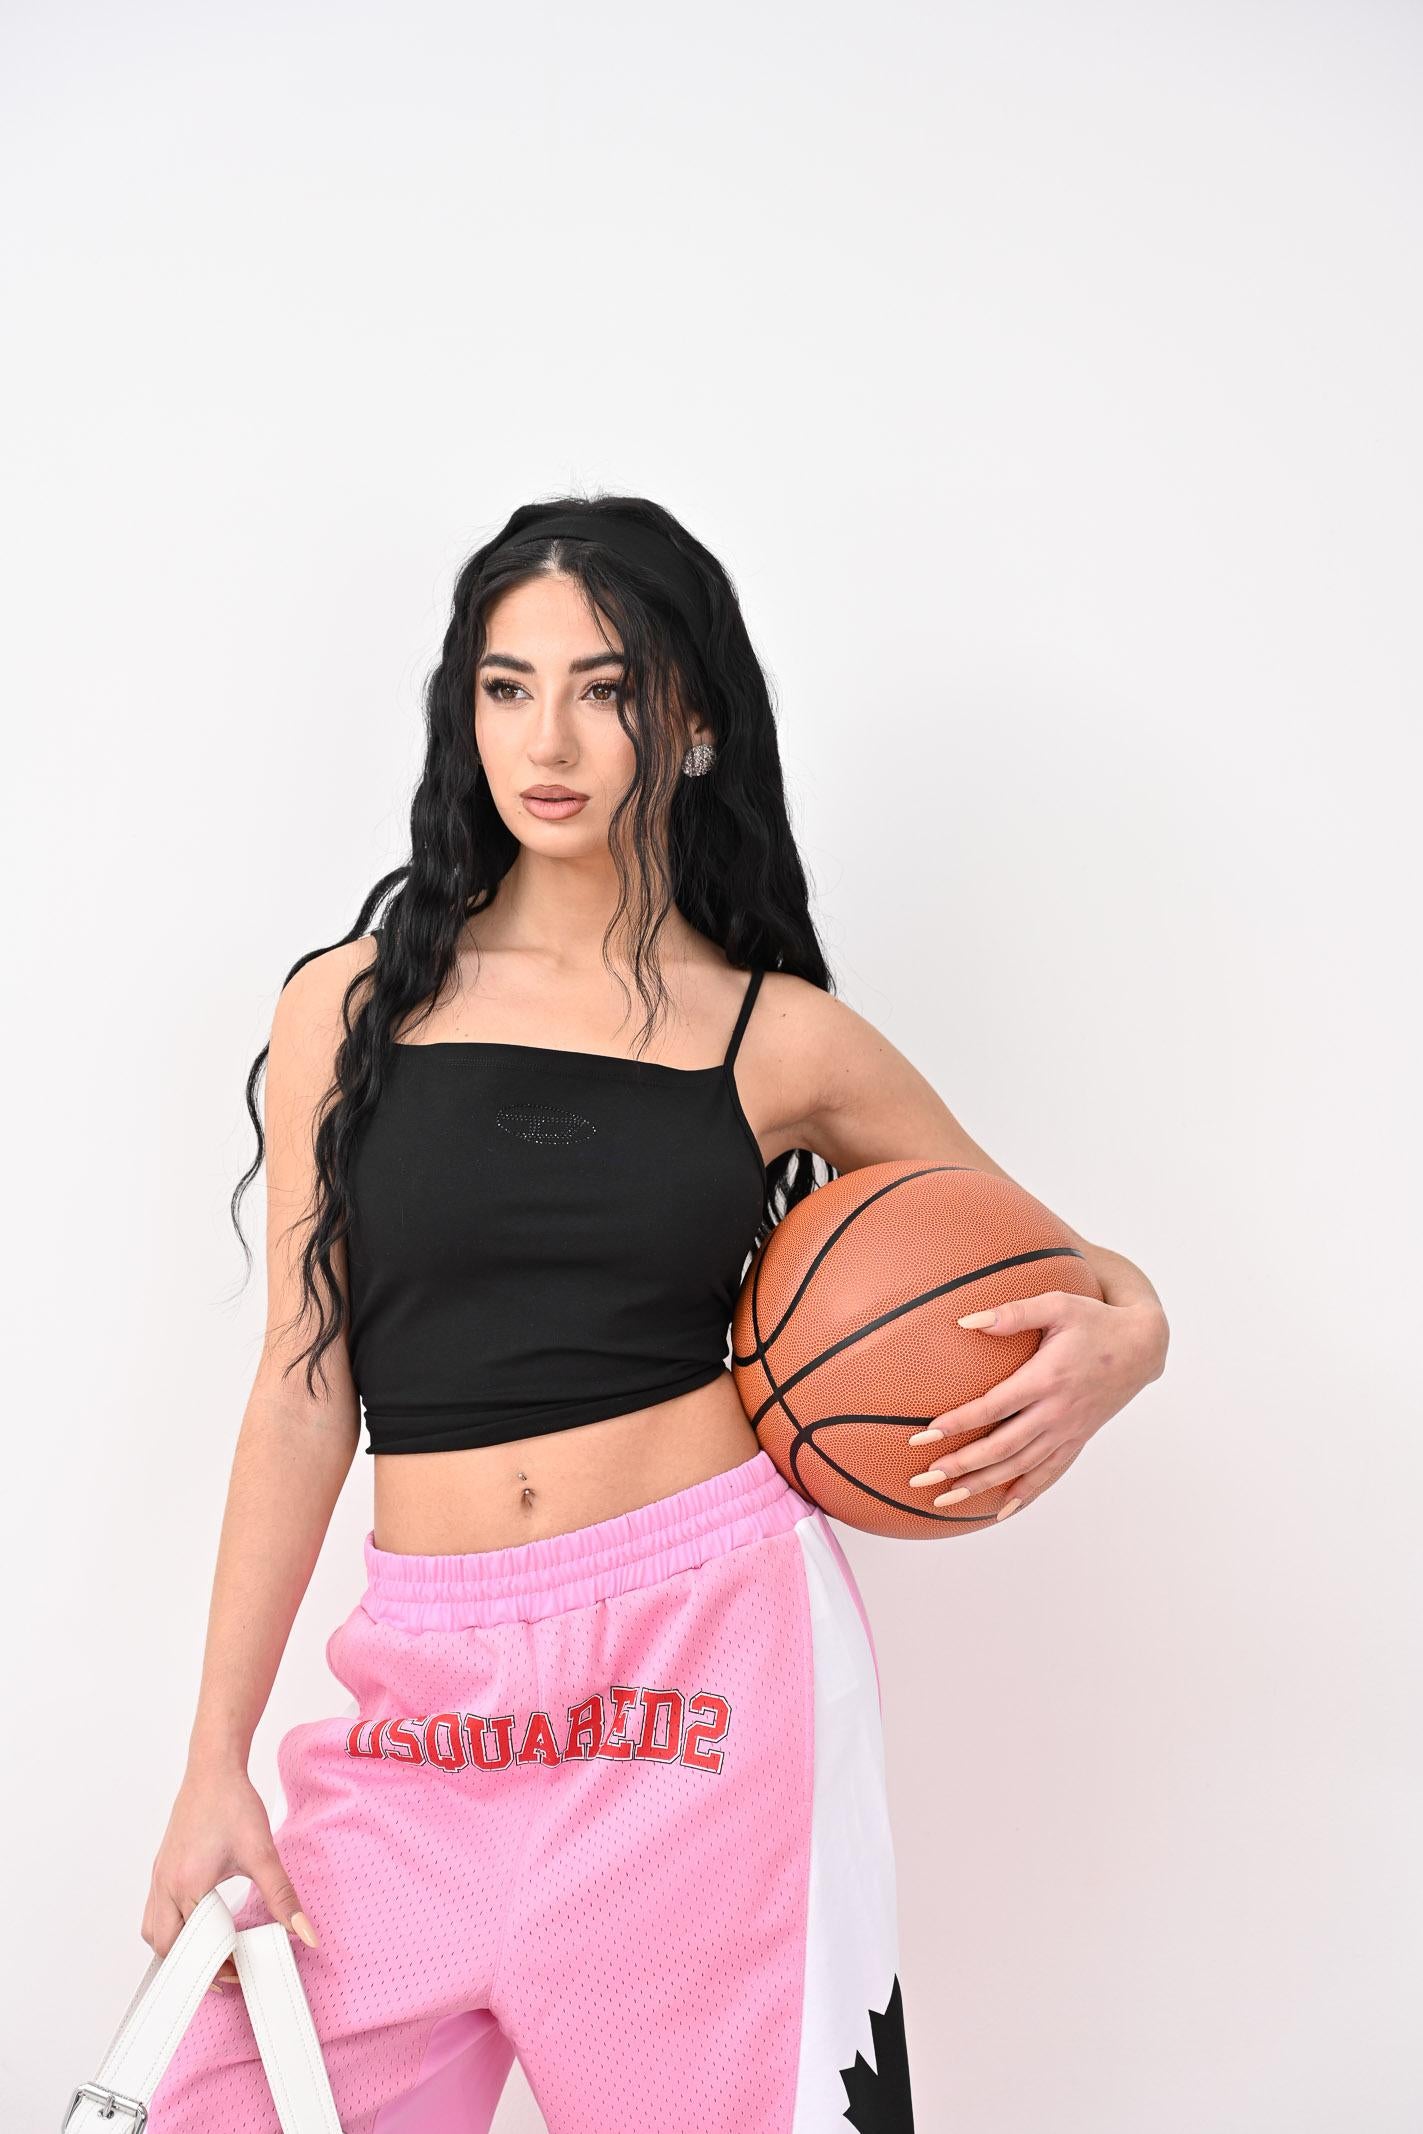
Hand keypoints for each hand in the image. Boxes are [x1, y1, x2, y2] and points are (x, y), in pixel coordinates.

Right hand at [143, 1763, 318, 1990]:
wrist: (213, 1769)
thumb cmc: (233, 1805)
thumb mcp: (263, 1854)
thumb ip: (283, 1898)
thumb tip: (306, 1933)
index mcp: (187, 1886)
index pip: (195, 1948)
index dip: (218, 1967)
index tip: (242, 1974)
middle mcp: (165, 1885)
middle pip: (166, 1948)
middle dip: (193, 1966)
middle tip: (226, 1972)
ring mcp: (159, 1876)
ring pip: (154, 1932)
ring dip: (177, 1949)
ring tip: (209, 1953)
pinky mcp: (162, 1867)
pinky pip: (155, 1911)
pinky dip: (171, 1928)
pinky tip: (198, 1923)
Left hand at [905, 1292, 1168, 1520]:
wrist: (1143, 1347)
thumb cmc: (1095, 1320)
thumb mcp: (1058, 1305)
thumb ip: (1014, 1313)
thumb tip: (966, 1320)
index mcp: (1047, 1378)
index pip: (995, 1406)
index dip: (960, 1422)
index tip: (926, 1434)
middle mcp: (1057, 1412)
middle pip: (1003, 1447)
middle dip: (962, 1464)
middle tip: (924, 1477)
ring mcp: (1068, 1430)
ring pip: (1022, 1467)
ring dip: (983, 1484)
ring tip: (946, 1499)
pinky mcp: (1078, 1439)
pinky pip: (1050, 1473)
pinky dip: (1026, 1493)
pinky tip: (1002, 1511)